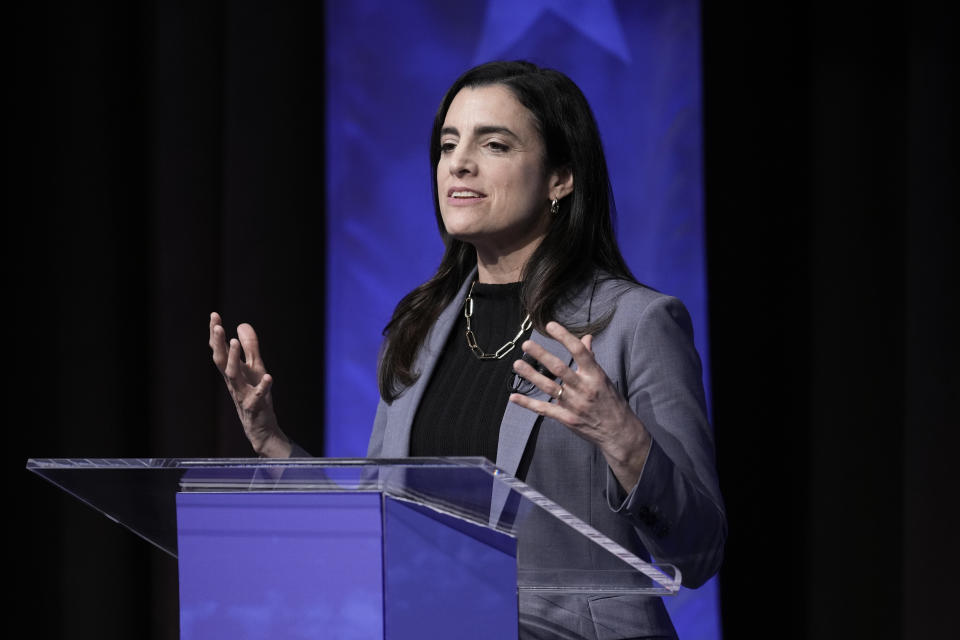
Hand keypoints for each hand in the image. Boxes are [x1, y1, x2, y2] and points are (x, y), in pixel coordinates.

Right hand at [209, 312, 290, 457]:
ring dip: (233, 359)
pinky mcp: (255, 406)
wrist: (260, 428)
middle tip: (218, 326)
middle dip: (219, 343)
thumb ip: (250, 347)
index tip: (214, 315)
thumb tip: (242, 324)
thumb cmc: (255, 395)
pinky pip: (257, 396)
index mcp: (233, 371)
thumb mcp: (255, 368)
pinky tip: (268, 377)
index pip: (221, 350)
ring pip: (234, 376)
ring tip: (234, 342)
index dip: (217, 333)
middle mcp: (234, 382)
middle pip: (222, 361)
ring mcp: (242, 394)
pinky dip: (263, 387)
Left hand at [509, 321, 650, 490]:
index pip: (579, 351)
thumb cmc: (612, 402)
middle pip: (559, 368)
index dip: (564, 336)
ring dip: (531, 375)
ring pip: (548, 387)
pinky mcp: (567, 418)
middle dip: (541, 355)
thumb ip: (591, 359)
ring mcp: (574, 404)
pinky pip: (544, 409)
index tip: (551, 326)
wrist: (619, 433)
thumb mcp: (604, 379)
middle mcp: (584, 388)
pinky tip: (514, 397)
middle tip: (526, 345)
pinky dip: (528, 403)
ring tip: (517, 364)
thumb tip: (586, 338)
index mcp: (595, 375)